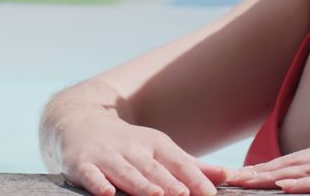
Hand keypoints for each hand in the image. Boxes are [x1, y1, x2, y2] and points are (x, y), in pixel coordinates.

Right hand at [54, 113, 230, 195]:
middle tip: (184, 195)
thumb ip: (192, 166)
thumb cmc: (130, 144)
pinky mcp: (82, 164)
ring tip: (156, 195)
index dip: (194, 177)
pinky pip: (91, 175)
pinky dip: (98, 184)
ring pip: (125, 172)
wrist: (80, 121)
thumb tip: (229, 176)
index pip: (177, 162)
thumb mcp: (160, 149)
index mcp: (154, 144)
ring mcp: (106, 156)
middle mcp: (132, 148)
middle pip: (153, 168)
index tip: (209, 193)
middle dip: (169, 183)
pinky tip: (107, 194)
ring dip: (139, 183)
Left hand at [225, 120, 309, 192]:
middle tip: (225, 181)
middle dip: (257, 173)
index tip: (237, 176)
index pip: (296, 160)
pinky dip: (307, 184)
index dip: (265, 168)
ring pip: (305, 170)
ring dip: (271, 177)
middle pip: (291, 163)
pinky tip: (287, 188)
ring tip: (243, 184)